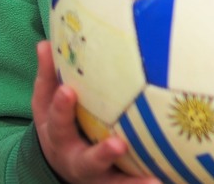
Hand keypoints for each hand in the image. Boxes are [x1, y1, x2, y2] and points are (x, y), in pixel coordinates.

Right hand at [32, 41, 159, 183]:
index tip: (69, 91)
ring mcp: (99, 177)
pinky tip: (168, 179)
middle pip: (87, 161)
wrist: (62, 165)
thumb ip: (48, 77)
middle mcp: (78, 161)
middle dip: (101, 154)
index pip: (57, 123)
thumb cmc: (60, 125)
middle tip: (118, 145)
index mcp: (59, 138)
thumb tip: (45, 44)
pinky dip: (146, 183)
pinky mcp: (116, 183)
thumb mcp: (46, 104)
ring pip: (114, 183)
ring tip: (154, 181)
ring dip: (133, 183)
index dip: (62, 108)